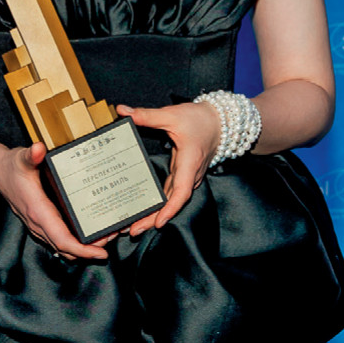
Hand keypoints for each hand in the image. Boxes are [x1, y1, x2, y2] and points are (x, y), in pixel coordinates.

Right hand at [0, 140, 110, 260]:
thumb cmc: (12, 167)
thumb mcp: (22, 158)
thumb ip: (31, 154)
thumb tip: (38, 149)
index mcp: (38, 212)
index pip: (62, 240)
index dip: (82, 249)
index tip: (100, 252)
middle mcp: (39, 224)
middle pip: (67, 248)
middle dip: (90, 250)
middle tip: (112, 237)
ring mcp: (39, 227)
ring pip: (63, 247)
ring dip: (84, 247)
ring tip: (105, 236)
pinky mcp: (41, 225)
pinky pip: (59, 240)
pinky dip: (75, 242)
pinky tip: (88, 233)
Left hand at [116, 99, 223, 233]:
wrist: (220, 122)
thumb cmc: (200, 119)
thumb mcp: (172, 114)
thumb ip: (147, 115)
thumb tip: (123, 111)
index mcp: (189, 162)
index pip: (181, 191)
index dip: (170, 208)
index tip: (159, 222)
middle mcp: (189, 175)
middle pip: (172, 203)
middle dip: (153, 219)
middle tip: (132, 231)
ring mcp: (187, 178)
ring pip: (170, 201)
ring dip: (153, 215)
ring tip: (131, 227)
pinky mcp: (182, 177)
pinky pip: (170, 195)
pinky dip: (157, 205)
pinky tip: (142, 211)